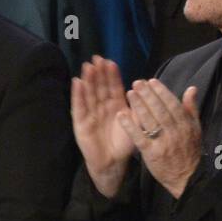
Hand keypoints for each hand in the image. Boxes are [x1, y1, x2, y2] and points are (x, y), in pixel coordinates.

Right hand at [72, 56, 140, 197]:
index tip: (110, 61)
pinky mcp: (80, 123)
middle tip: (97, 58)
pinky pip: (79, 107)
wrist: (112, 162)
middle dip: (98, 73)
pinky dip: (77, 95)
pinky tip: (77, 82)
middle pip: (99, 87)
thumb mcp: (135, 123)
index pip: (113, 87)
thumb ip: (139, 107)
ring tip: (88, 66)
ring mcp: (90, 114)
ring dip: (87, 80)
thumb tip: (145, 89)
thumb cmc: (124, 144)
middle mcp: (101, 107)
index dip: (111, 75)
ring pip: (89, 93)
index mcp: (115, 105)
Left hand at [119, 78, 202, 198]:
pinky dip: (130, 126)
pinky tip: (121, 115)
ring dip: (139, 106)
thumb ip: (191, 108)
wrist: (186, 178)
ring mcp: (163, 143)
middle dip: (148, 95)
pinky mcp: (151, 153)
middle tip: (137, 83)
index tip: (151, 81)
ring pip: (150, 121)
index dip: (161, 92)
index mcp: (186, 125)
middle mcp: (175, 132)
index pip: (172, 104)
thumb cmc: (189, 151)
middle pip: (160, 110)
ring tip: (129, 93)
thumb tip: (191, 88)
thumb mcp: (195, 129)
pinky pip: (139, 137)